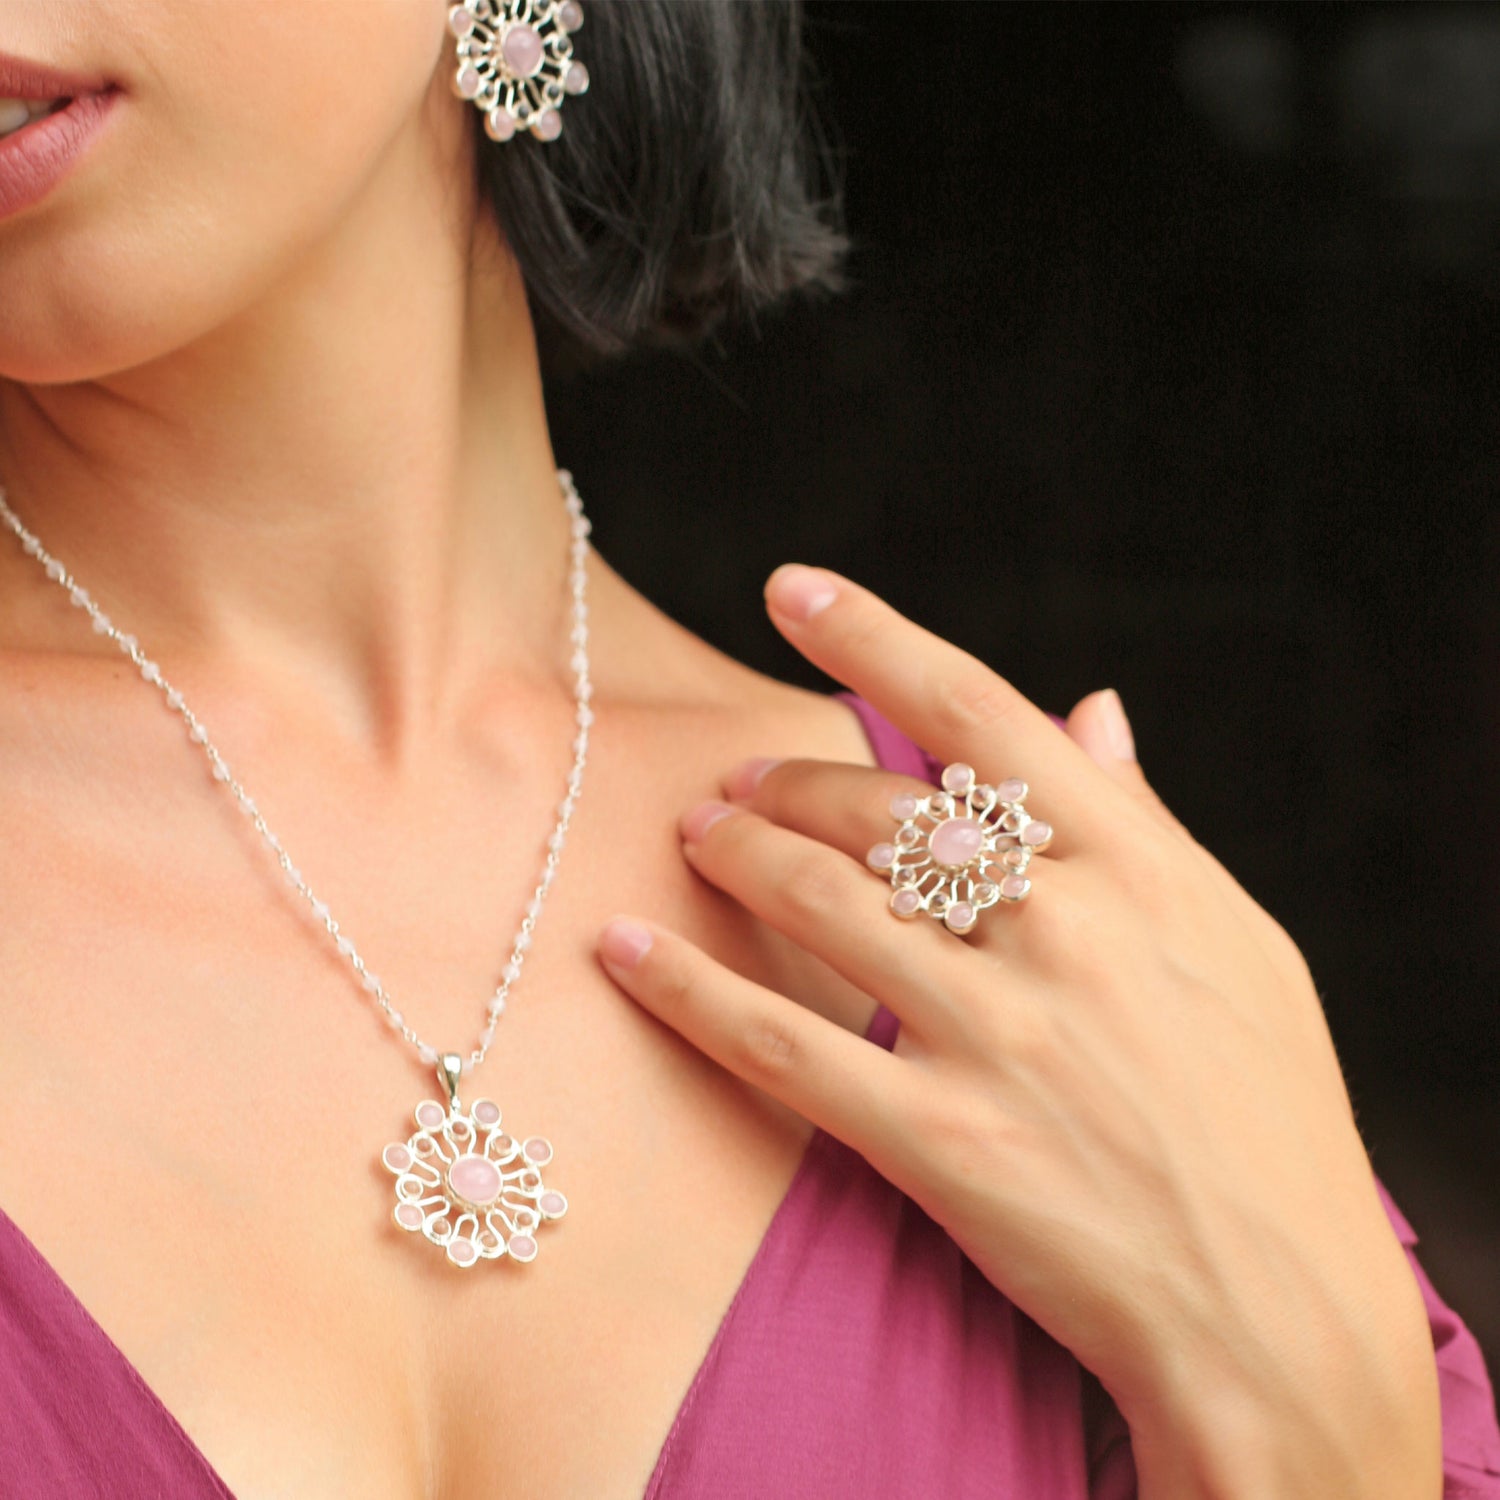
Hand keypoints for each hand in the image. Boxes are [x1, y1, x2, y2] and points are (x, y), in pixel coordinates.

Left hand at [596, 564, 1440, 1497]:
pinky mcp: (941, 1137)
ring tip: (694, 837)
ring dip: (734, 855)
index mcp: (1135, 866)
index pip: (982, 713)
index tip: (793, 587)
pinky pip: (781, 1045)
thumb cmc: (1268, 1112)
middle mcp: (1061, 929)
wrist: (1281, 1304)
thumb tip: (1091, 710)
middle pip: (876, 809)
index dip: (876, 636)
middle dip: (785, 782)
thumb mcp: (1235, 943)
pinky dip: (691, 992)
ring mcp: (996, 1033)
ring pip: (819, 902)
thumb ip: (1147, 822)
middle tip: (734, 781)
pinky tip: (628, 953)